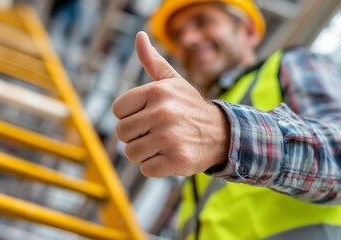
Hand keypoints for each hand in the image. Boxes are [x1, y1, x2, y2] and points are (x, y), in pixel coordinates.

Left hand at [112, 32, 229, 177]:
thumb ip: (152, 61)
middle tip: (157, 132)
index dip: (130, 115)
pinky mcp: (177, 160)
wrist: (222, 134)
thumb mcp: (173, 82)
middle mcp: (163, 112)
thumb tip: (140, 36)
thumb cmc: (189, 107)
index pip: (118, 110)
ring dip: (145, 153)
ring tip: (164, 144)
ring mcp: (170, 137)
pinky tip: (171, 156)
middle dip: (136, 136)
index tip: (149, 115)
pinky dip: (156, 167)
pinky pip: (146, 169)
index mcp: (158, 91)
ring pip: (131, 153)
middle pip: (122, 133)